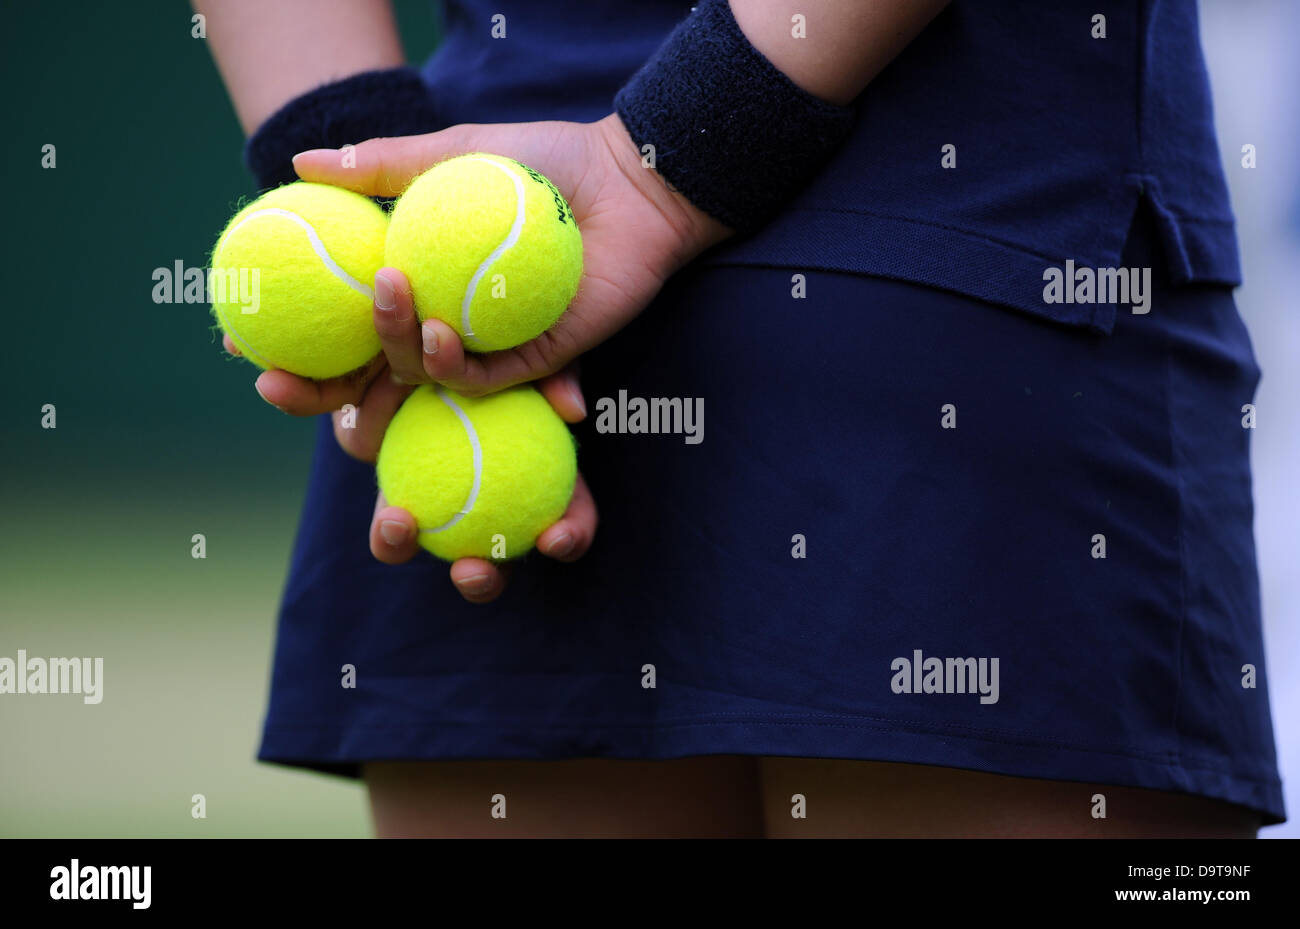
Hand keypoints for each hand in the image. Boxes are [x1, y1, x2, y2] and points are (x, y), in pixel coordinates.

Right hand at [279, 112, 731, 402]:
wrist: (625, 184)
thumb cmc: (542, 163)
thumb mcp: (455, 154)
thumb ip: (385, 165)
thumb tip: (300, 164)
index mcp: (415, 287)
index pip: (338, 327)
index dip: (287, 344)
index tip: (234, 347)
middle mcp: (441, 327)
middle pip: (365, 379)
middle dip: (314, 397)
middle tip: (274, 386)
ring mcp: (486, 350)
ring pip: (419, 384)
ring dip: (388, 365)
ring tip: (385, 322)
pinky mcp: (535, 365)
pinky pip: (486, 381)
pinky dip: (456, 367)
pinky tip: (437, 340)